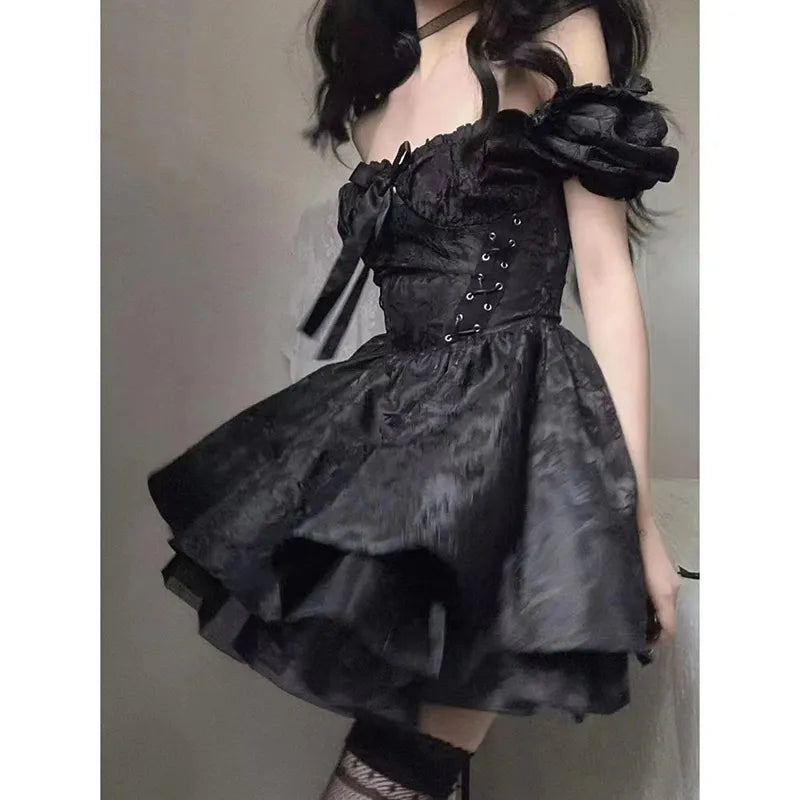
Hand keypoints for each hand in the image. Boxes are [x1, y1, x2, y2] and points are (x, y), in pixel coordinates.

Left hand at [638, 514, 680, 639]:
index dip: (656, 641)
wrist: (636, 518)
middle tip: (630, 631)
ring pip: (663, 604)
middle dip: (652, 627)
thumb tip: (634, 623)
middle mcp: (672, 586)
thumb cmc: (632, 547)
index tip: (639, 645)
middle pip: (667, 616)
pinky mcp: (663, 567)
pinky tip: (632, 595)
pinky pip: (659, 591)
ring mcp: (669, 575)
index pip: (669, 628)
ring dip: (650, 613)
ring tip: (628, 614)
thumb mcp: (630, 579)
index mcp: (666, 592)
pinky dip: (649, 599)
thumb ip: (635, 603)